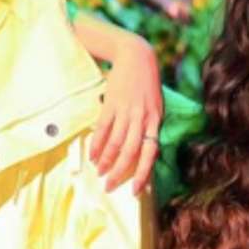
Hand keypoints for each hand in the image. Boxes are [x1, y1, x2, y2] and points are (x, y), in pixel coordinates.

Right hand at [89, 35, 163, 194]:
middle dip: (120, 172)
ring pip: (115, 142)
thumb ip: (150, 127)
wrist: (137, 57)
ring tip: (99, 172)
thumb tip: (142, 152)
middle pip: (131, 151)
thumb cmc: (147, 85)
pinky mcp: (111, 103)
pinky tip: (92, 155)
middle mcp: (142, 117)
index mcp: (156, 120)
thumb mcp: (155, 106)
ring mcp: (126, 110)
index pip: (150, 153)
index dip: (143, 173)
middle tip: (110, 186)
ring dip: (106, 160)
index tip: (135, 191)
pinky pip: (103, 128)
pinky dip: (97, 144)